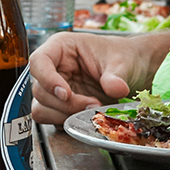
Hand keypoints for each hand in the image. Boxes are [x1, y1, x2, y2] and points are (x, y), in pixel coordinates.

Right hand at [28, 32, 161, 125]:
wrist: (131, 71)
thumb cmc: (121, 57)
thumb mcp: (121, 62)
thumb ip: (116, 76)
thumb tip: (116, 89)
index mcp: (60, 47)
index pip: (38, 61)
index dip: (47, 79)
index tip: (66, 94)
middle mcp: (52, 67)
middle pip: (39, 90)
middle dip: (65, 104)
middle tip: (93, 104)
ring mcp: (53, 88)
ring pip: (40, 108)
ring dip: (64, 115)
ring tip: (91, 111)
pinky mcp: (59, 105)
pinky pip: (51, 119)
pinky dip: (68, 122)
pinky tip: (87, 116)